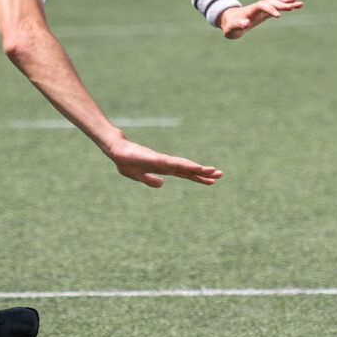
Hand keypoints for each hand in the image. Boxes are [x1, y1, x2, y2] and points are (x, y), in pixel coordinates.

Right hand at [107, 138, 222, 187]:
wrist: (116, 151)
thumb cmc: (126, 162)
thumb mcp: (138, 177)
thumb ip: (150, 180)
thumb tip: (162, 184)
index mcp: (164, 169)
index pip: (185, 174)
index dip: (198, 178)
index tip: (212, 181)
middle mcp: (167, 164)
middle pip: (189, 169)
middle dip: (204, 173)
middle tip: (221, 174)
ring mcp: (163, 161)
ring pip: (185, 166)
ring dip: (198, 169)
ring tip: (213, 171)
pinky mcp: (158, 159)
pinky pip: (175, 163)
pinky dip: (186, 165)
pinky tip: (195, 167)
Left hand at [219, 0, 301, 39]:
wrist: (230, 20)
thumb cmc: (230, 27)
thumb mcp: (231, 29)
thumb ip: (238, 25)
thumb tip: (246, 23)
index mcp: (251, 10)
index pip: (262, 6)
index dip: (270, 9)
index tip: (278, 16)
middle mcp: (258, 6)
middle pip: (271, 2)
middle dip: (282, 4)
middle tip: (293, 7)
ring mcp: (263, 7)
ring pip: (276, 1)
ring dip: (287, 1)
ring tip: (299, 3)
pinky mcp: (266, 10)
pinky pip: (277, 5)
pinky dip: (286, 4)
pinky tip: (296, 5)